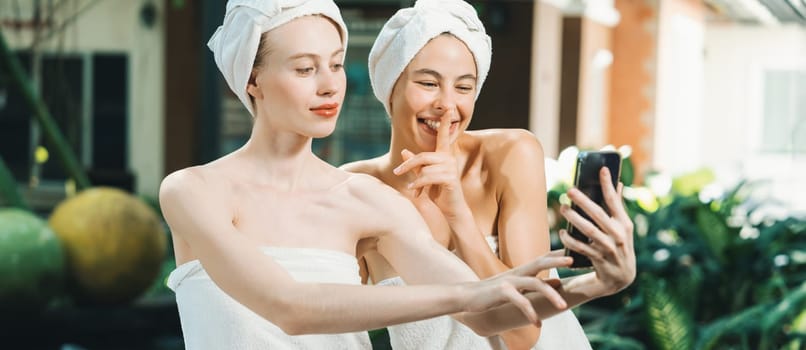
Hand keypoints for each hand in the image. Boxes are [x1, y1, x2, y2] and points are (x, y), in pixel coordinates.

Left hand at [393, 111, 467, 218]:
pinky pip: (428, 177)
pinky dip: (419, 184)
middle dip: (408, 165)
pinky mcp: (450, 179)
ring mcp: (450, 168)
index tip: (448, 109)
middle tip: (397, 173)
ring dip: (416, 180)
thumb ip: (416, 164)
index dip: (445, 123)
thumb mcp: (424, 176)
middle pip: (423, 156)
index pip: (444, 136)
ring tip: (414, 189)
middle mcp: (449, 159)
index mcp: (444, 155)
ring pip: (424, 168)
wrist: (452, 209)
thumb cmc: (439, 192)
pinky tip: (416, 192)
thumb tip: (404, 151)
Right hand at [460, 251, 572, 324]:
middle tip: (573, 260)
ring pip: (534, 283)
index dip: (559, 253)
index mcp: (521, 270)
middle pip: (539, 261)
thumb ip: (536, 283)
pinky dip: (530, 313)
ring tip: (563, 306)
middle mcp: (516, 273)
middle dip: (556, 260)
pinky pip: (520, 302)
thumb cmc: (492, 292)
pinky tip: (537, 324)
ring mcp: (508, 281)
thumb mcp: (516, 286)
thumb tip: (558, 281)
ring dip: (550, 294)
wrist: (466, 296)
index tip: (577, 251)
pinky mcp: (500, 292)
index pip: (543, 257)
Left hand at [558, 167, 635, 294]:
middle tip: (569, 190)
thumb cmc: (619, 245)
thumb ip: (618, 206)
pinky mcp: (598, 259)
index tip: (602, 169)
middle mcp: (618, 235)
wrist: (621, 277)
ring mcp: (608, 248)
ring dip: (573, 219)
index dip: (608, 185)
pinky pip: (580, 247)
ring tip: (563, 209)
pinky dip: (570, 240)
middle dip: (583, 201)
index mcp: (624, 224)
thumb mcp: (623, 227)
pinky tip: (562, 233)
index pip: (615, 201)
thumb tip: (618, 183)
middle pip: (598, 214)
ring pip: (588, 231)